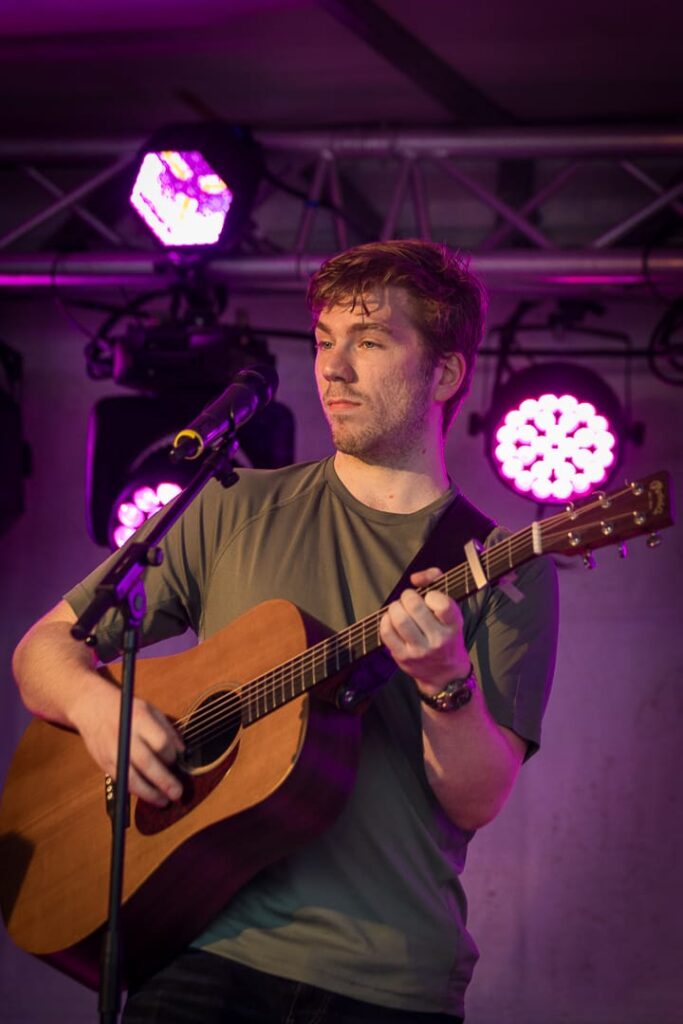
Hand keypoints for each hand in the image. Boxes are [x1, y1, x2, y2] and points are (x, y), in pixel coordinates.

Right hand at [71, 682, 184, 806]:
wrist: (92, 707)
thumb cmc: (126, 708)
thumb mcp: (150, 709)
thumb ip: (167, 729)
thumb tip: (182, 751)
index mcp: (139, 719)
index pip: (160, 742)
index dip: (172, 755)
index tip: (176, 760)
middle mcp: (125, 736)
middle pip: (147, 763)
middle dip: (164, 781)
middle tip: (177, 793)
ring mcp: (113, 751)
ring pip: (131, 778)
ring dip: (149, 793)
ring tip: (164, 801)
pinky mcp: (104, 763)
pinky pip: (122, 781)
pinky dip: (136, 791)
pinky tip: (147, 794)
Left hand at [379, 567, 470, 693]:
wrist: (445, 673)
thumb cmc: (446, 634)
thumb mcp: (452, 611)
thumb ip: (437, 583)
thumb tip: (415, 578)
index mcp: (454, 625)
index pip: (442, 605)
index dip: (432, 595)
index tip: (429, 597)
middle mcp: (438, 640)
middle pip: (415, 607)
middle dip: (408, 596)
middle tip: (409, 599)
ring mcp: (420, 650)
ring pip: (399, 619)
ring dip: (395, 607)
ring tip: (399, 608)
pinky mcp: (403, 657)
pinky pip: (387, 632)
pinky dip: (386, 620)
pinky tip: (392, 620)